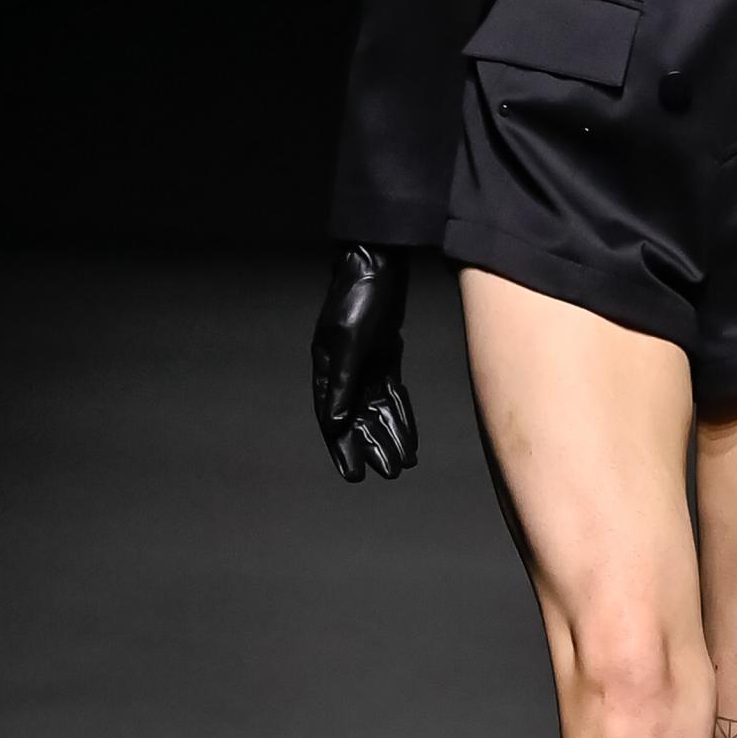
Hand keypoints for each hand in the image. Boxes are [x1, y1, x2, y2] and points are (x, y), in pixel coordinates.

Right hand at [311, 244, 417, 481]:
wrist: (380, 262)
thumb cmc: (360, 296)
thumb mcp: (351, 339)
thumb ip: (343, 381)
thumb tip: (335, 423)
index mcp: (326, 367)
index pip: (331, 418)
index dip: (342, 448)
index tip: (353, 475)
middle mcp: (343, 370)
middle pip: (356, 419)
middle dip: (372, 447)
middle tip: (388, 473)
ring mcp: (364, 365)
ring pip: (378, 411)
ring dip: (390, 436)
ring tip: (403, 464)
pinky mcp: (385, 358)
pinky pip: (393, 396)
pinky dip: (401, 417)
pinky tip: (410, 438)